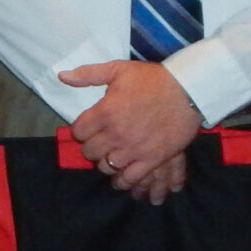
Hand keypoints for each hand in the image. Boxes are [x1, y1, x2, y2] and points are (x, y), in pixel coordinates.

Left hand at [59, 58, 201, 202]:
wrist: (188, 90)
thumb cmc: (153, 79)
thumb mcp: (118, 69)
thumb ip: (88, 74)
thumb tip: (62, 76)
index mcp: (105, 111)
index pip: (78, 131)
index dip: (81, 130)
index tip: (88, 128)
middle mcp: (115, 133)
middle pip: (90, 151)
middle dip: (91, 147)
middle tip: (99, 142)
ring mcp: (133, 149)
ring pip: (106, 167)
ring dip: (105, 163)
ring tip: (110, 156)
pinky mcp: (152, 159)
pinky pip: (130, 178)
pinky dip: (122, 181)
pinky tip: (120, 178)